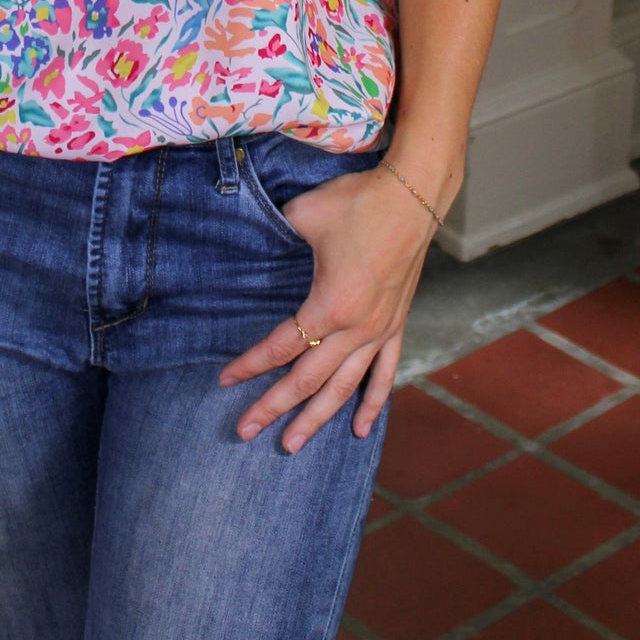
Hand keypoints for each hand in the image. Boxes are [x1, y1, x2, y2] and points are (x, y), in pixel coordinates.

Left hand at [218, 159, 434, 451]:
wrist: (413, 195)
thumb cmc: (357, 202)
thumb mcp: (304, 215)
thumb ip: (275, 234)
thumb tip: (251, 240)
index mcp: (331, 305)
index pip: (283, 346)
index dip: (251, 365)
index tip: (226, 379)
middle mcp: (357, 328)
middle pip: (309, 379)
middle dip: (275, 407)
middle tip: (246, 430)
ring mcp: (380, 330)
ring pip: (345, 387)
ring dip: (317, 418)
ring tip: (292, 444)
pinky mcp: (397, 324)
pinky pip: (384, 373)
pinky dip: (372, 403)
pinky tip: (360, 429)